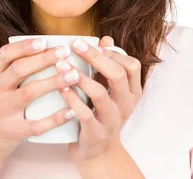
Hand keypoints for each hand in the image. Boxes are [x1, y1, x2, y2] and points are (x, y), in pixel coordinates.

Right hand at [0, 38, 79, 165]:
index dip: (25, 46)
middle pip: (20, 70)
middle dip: (44, 59)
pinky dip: (54, 118)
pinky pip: (36, 124)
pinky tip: (71, 111)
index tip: (45, 41)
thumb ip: (14, 68)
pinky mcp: (13, 131)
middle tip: (65, 52)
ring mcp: (4, 111)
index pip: (6, 54)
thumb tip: (47, 48)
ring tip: (73, 75)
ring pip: (29, 93)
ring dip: (53, 82)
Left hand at [56, 36, 142, 163]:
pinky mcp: (96, 133)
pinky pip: (84, 114)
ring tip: (62, 64)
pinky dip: (71, 99)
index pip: (132, 65)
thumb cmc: (100, 114)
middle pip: (117, 75)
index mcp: (132, 92)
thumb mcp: (108, 90)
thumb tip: (106, 38)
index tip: (91, 43)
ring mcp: (112, 120)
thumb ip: (106, 66)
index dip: (112, 52)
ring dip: (80, 77)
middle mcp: (126, 105)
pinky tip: (60, 87)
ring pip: (99, 94)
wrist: (98, 153)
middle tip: (75, 45)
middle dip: (95, 57)